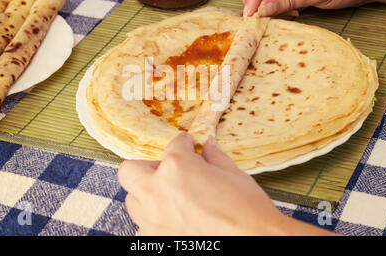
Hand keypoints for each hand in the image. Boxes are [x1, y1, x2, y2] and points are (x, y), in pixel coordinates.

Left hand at [118, 132, 333, 234]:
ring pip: (133, 200)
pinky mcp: (153, 241)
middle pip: (130, 170)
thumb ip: (214, 159)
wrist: (255, 243)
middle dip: (147, 167)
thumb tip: (208, 147)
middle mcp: (157, 191)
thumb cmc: (247, 211)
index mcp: (177, 168)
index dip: (182, 144)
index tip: (186, 145)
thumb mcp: (234, 176)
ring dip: (147, 195)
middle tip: (166, 171)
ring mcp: (151, 220)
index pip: (172, 146)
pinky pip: (143, 227)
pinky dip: (154, 222)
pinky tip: (173, 222)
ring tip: (168, 198)